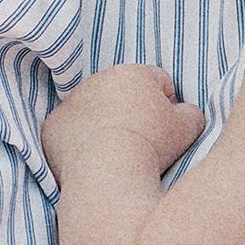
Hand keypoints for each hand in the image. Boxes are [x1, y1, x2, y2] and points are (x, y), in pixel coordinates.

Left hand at [41, 66, 201, 183]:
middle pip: (121, 93)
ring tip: (116, 153)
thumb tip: (185, 112)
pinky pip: (70, 131)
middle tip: (142, 141)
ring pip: (93, 110)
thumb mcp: (190, 126)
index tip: (166, 126)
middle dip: (132, 111)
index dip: (167, 103)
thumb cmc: (150, 146)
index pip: (157, 81)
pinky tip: (93, 160)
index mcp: (133, 74)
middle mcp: (98, 81)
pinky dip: (80, 142)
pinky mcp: (52, 126)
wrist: (106, 171)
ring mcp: (71, 103)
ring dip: (104, 124)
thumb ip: (192, 112)